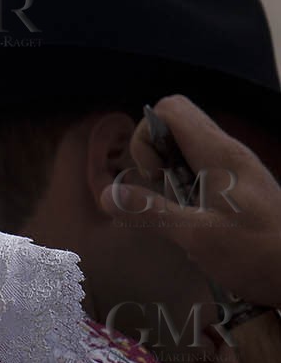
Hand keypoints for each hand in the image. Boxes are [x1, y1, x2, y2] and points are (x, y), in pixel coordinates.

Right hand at [100, 95, 280, 307]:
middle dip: (154, 160)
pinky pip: (201, 175)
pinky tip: (195, 225)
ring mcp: (235, 170)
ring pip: (186, 154)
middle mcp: (227, 152)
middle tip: (163, 198)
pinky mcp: (240, 189)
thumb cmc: (257, 253)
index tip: (154, 178)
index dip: (148, 138)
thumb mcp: (198, 235)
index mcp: (218, 152)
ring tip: (179, 216)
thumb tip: (106, 194)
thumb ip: (152, 212)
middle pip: (174, 129)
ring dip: (169, 180)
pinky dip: (186, 193)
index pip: (170, 109)